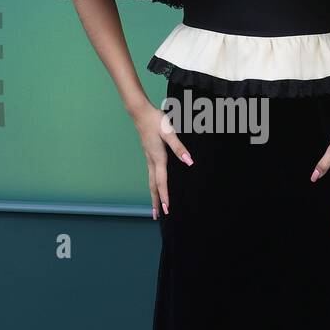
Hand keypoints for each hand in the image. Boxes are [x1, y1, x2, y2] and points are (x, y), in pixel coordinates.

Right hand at [134, 101, 193, 218]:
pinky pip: (151, 175)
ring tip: (155, 207)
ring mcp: (149, 158)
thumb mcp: (170, 132)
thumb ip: (179, 148)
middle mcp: (152, 161)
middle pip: (153, 186)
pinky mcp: (149, 155)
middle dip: (156, 202)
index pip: (161, 182)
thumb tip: (189, 161)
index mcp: (158, 158)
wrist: (140, 113)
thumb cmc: (156, 121)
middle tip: (157, 217)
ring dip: (153, 195)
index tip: (167, 210)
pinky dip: (153, 185)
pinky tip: (155, 186)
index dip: (165, 197)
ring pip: (151, 181)